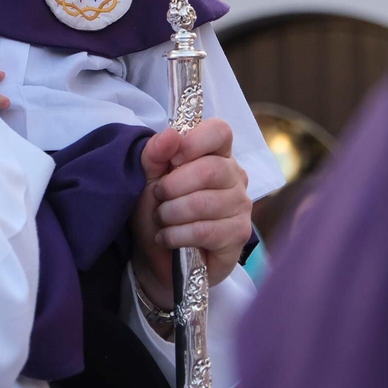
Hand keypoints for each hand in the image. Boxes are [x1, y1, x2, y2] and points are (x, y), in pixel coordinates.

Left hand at [130, 120, 251, 307]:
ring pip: (204, 203)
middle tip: (158, 197)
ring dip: (171, 213)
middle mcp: (234, 176)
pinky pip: (205, 231)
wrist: (156, 255)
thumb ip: (155, 154)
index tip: (171, 160)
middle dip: (172, 186)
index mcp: (215, 154)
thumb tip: (171, 135)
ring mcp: (241, 205)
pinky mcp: (239, 235)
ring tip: (162, 219)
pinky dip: (177, 235)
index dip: (194, 141)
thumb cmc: (156, 210)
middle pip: (210, 169)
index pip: (219, 131)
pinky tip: (168, 238)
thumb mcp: (146, 178)